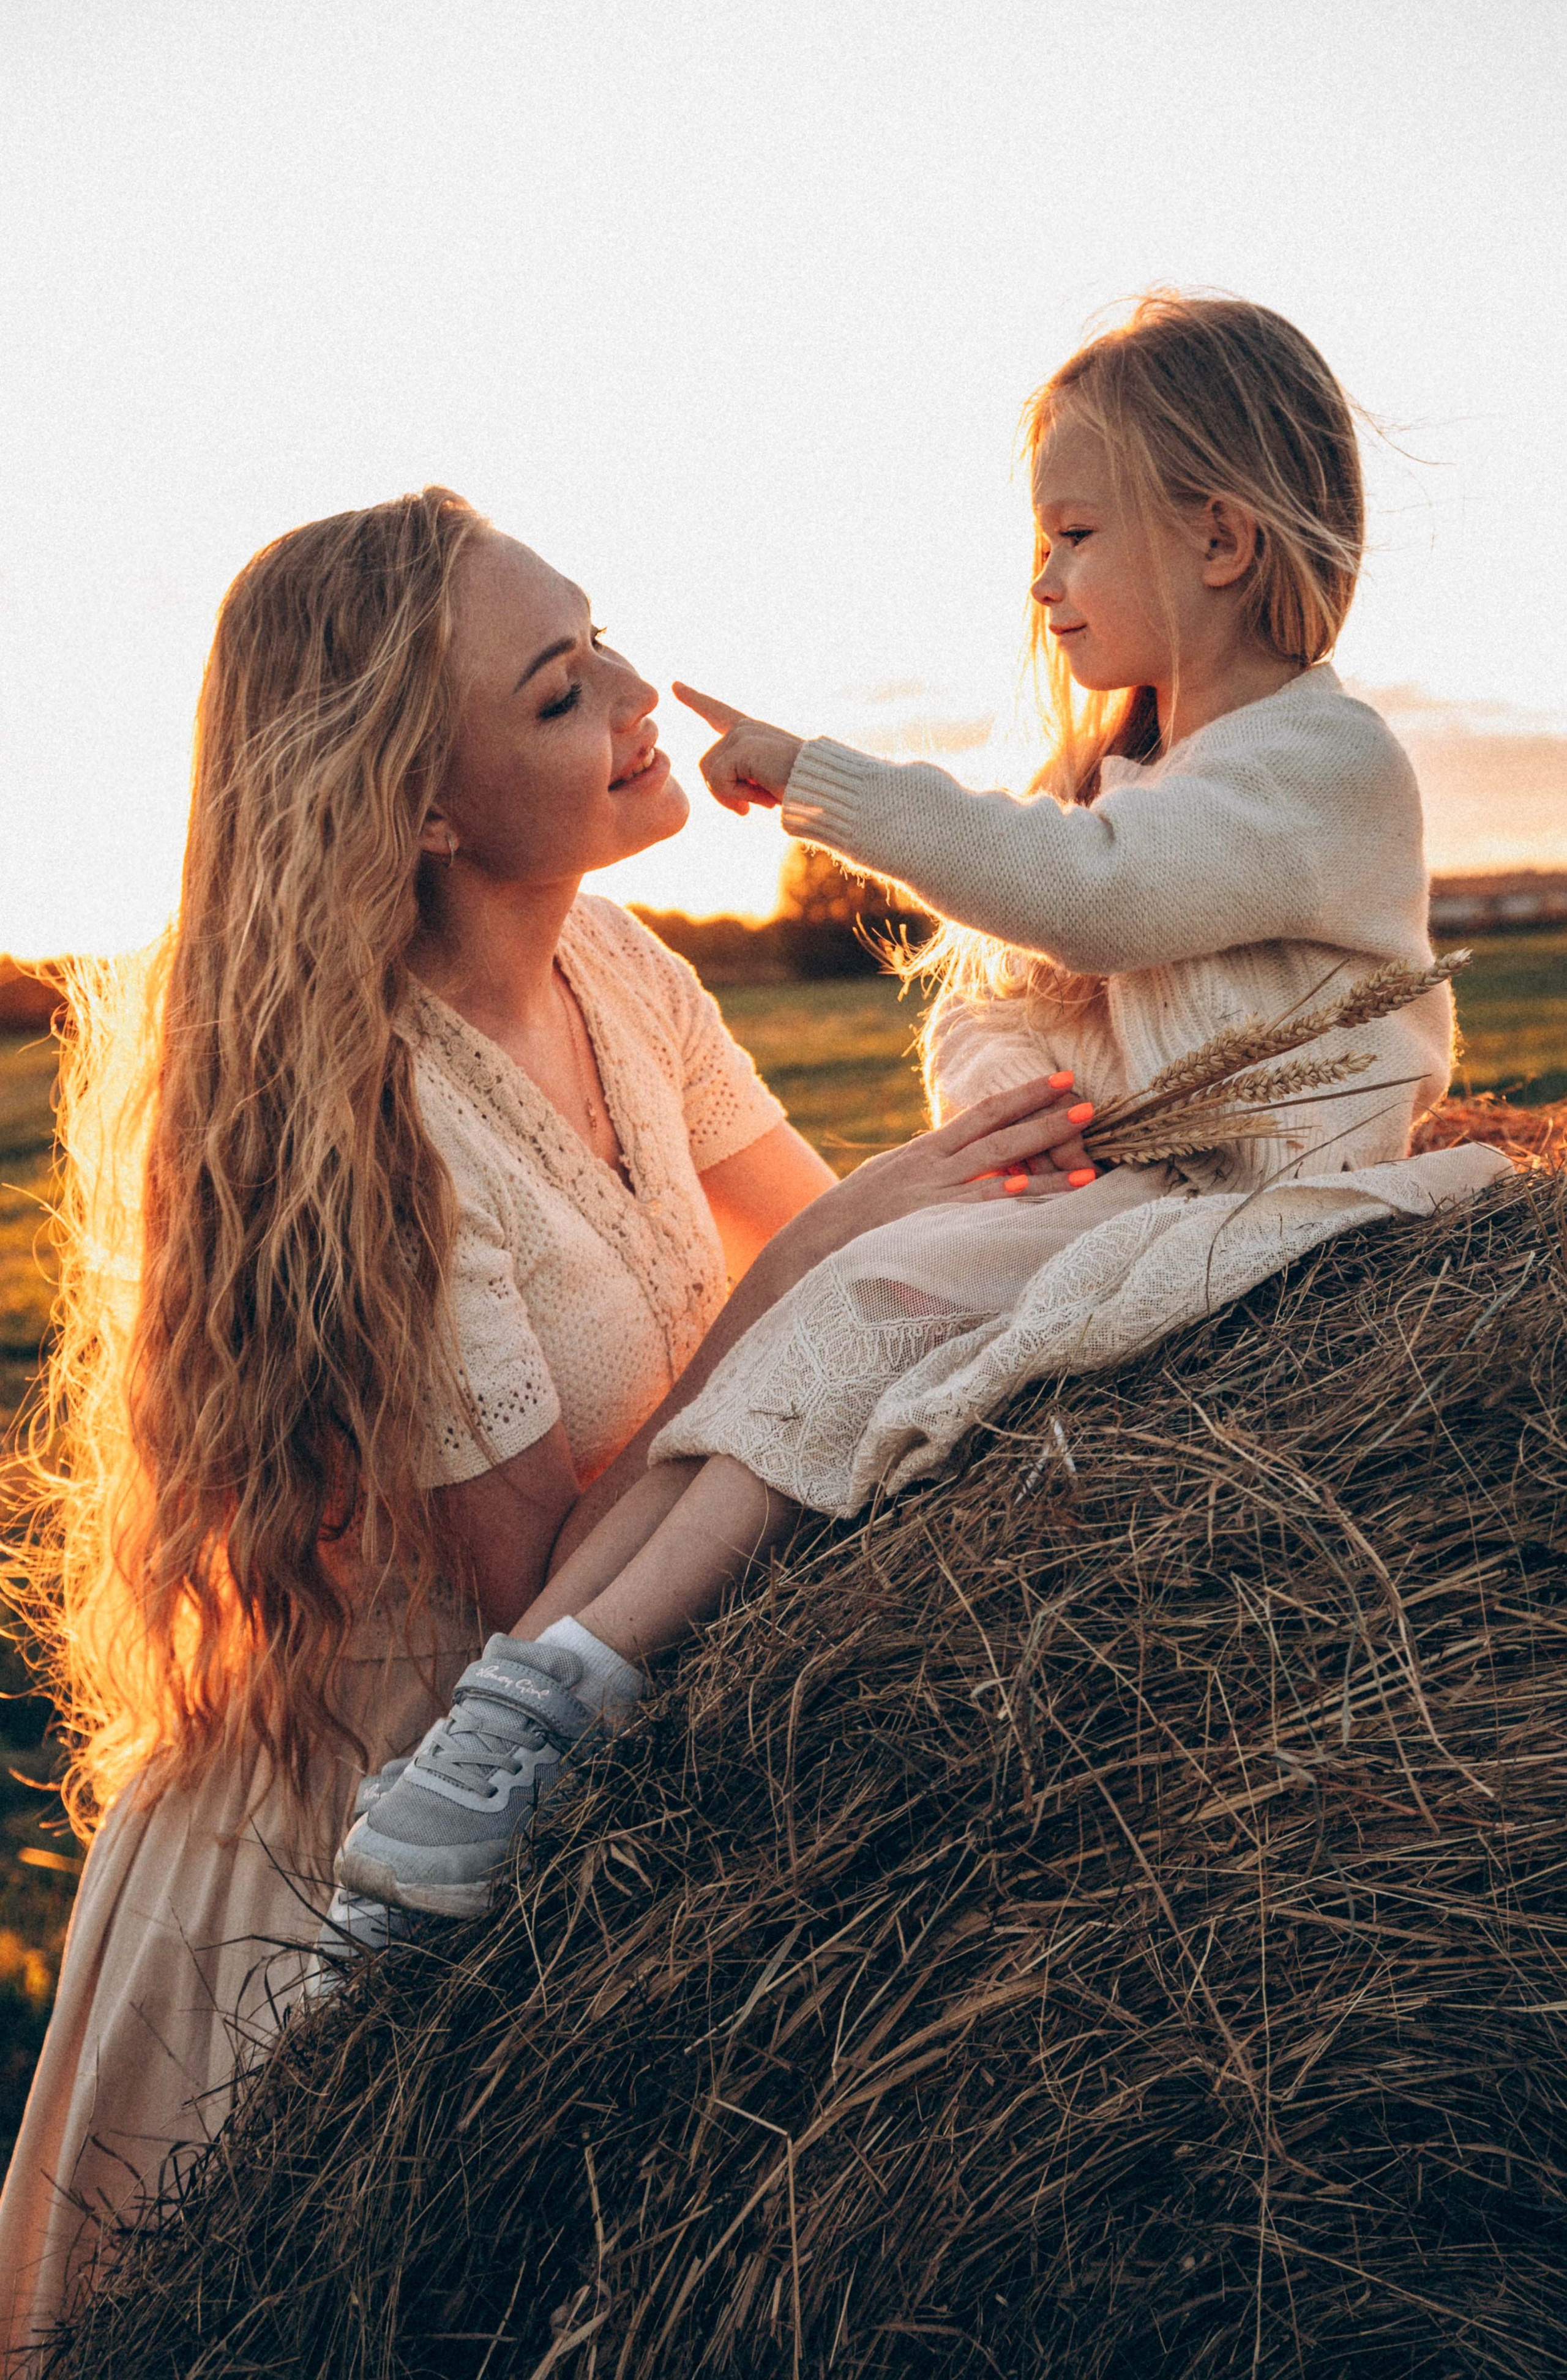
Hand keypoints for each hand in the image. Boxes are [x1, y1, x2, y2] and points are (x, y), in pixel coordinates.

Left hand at [673, 682, 803, 814]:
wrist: (827, 788)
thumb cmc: (802, 791)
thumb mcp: (764, 784)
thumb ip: (739, 777)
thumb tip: (713, 782)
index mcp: (752, 733)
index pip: (718, 714)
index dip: (696, 700)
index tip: (674, 685)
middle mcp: (745, 727)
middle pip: (706, 766)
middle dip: (725, 795)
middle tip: (753, 808)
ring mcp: (742, 733)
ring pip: (711, 776)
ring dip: (736, 797)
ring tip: (767, 797)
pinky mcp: (742, 745)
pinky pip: (719, 781)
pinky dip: (740, 797)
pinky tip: (767, 795)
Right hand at [781, 1073, 1098, 1271]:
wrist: (813, 1244)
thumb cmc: (852, 1220)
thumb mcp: (890, 1182)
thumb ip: (928, 1172)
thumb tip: (964, 1165)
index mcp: (924, 1152)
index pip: (983, 1114)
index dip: (1024, 1095)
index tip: (1060, 1080)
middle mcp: (932, 1166)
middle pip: (998, 1133)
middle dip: (1045, 1117)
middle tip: (1088, 1103)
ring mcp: (933, 1196)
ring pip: (997, 1169)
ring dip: (1042, 1162)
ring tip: (1086, 1161)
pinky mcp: (930, 1226)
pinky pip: (976, 1210)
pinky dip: (1005, 1199)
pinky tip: (1035, 1191)